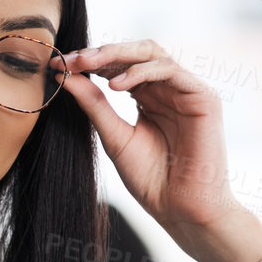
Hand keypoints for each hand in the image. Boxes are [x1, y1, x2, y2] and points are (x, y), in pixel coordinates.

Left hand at [60, 39, 240, 231]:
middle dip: (100, 52)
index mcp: (148, 97)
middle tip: (71, 59)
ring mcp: (186, 90)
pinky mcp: (203, 97)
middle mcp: (167, 89)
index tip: (58, 66)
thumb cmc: (150, 179)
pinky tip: (115, 85)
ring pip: (152, 53)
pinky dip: (141, 72)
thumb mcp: (114, 136)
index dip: (90, 62)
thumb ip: (94, 105)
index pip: (119, 67)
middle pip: (135, 53)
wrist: (179, 209)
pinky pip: (170, 70)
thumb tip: (66, 78)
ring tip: (87, 65)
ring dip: (116, 55)